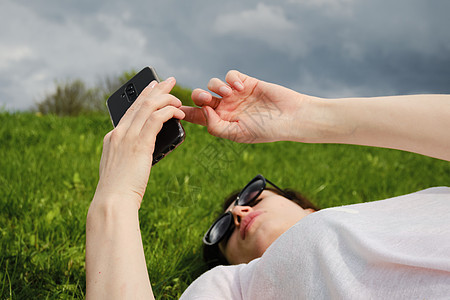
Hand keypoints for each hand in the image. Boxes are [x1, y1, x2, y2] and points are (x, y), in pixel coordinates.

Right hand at [94, 77, 184, 207]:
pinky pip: (156, 119)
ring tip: (179, 98)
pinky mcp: (140, 143)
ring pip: (148, 107)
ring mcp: (127, 137)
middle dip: (156, 90)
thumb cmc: (118, 191)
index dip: (143, 97)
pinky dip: (169, 112)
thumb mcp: (121, 168)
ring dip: (166, 99)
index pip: (129, 111)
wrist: (112, 202)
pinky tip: (179, 112)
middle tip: (169, 81)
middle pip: (139, 103)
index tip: (152, 88)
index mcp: (112, 138)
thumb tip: (145, 151)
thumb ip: (130, 155)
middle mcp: (118, 133)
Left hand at [181, 70, 311, 142]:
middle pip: (201, 98)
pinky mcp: (246, 82)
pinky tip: (242, 88)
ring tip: (230, 94)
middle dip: (199, 96)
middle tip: (206, 99)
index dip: (185, 112)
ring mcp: (236, 94)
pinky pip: (230, 75)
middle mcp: (226, 108)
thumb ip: (216, 126)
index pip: (198, 117)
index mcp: (222, 122)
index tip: (173, 109)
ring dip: (217, 87)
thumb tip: (202, 110)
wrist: (291, 117)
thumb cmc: (267, 130)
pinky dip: (232, 80)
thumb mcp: (238, 134)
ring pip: (213, 84)